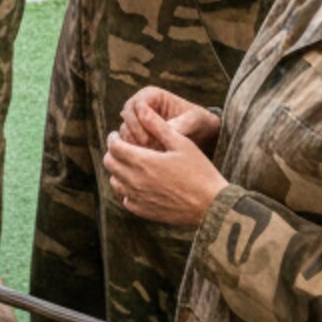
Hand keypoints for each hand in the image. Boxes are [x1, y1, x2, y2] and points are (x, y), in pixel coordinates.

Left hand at [103, 114, 227, 228]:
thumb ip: (158, 126)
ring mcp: (138, 197)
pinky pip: (125, 199)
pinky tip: (138, 184)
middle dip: (113, 152)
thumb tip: (142, 110)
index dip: (113, 138)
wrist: (212, 205)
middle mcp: (135, 180)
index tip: (117, 135)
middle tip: (122, 147)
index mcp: (143, 161)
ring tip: (130, 165)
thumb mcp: (182, 143)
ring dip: (118, 171)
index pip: (114, 147)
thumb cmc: (200, 171)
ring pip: (114, 181)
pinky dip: (126, 189)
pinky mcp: (143, 211)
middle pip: (109, 163)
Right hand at [117, 87, 221, 154]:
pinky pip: (127, 141)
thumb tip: (165, 131)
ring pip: (124, 130)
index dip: (140, 121)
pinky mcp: (135, 133)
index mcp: (152, 95)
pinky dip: (134, 150)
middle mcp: (139, 104)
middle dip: (135, 134)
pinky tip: (146, 159)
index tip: (149, 139)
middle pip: (126, 117)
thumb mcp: (193, 121)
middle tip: (147, 149)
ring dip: (133, 143)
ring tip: (148, 156)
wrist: (201, 133)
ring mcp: (135, 119)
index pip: (137, 105)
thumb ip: (178, 125)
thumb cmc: (198, 122)